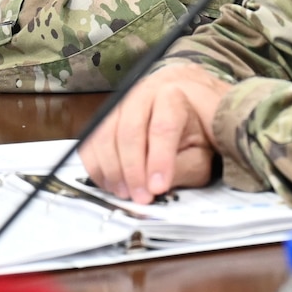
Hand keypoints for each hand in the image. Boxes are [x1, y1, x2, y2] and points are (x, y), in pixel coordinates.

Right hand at [82, 63, 228, 202]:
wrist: (182, 107)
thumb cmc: (193, 133)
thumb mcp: (200, 153)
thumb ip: (183, 168)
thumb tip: (156, 187)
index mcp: (173, 96)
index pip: (163, 127)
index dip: (159, 160)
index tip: (158, 187)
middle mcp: (143, 94)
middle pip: (129, 131)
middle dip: (133, 170)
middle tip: (141, 197)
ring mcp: (119, 105)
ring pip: (105, 136)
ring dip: (112, 171)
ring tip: (127, 194)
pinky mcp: (103, 119)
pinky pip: (90, 143)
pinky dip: (97, 167)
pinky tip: (111, 184)